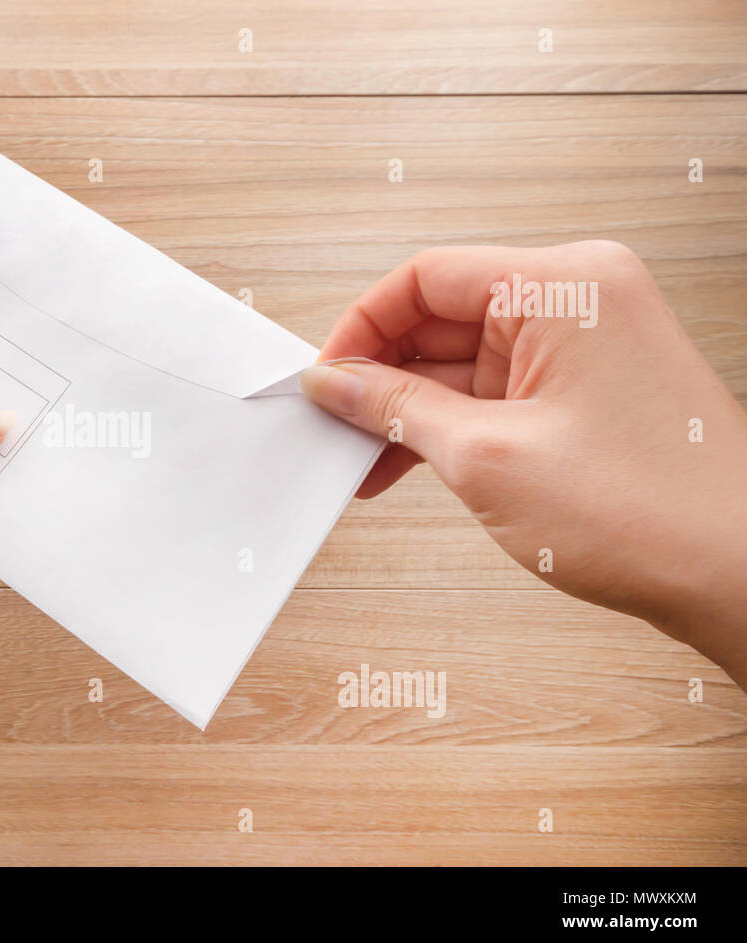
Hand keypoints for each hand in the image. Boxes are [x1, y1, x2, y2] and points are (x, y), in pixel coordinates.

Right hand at [300, 241, 746, 683]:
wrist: (740, 577)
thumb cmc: (650, 514)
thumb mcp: (485, 457)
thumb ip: (396, 407)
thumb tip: (337, 381)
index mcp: (567, 285)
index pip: (428, 276)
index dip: (362, 327)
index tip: (326, 375)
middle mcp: (585, 299)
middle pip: (445, 314)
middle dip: (385, 374)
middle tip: (337, 424)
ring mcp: (593, 344)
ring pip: (468, 358)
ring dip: (414, 407)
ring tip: (370, 458)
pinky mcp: (594, 387)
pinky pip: (501, 388)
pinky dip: (454, 422)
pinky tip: (413, 460)